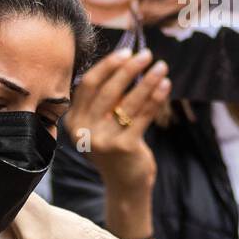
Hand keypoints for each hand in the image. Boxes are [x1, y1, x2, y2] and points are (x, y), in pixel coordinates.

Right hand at [64, 48, 169, 196]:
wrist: (124, 185)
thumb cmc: (114, 149)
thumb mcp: (100, 126)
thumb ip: (104, 102)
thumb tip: (125, 65)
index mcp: (73, 122)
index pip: (88, 85)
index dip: (107, 66)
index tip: (126, 52)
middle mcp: (84, 131)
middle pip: (107, 91)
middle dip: (128, 69)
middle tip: (146, 55)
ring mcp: (103, 140)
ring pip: (127, 102)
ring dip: (146, 81)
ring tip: (161, 67)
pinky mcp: (124, 147)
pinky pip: (142, 116)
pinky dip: (155, 98)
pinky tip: (165, 85)